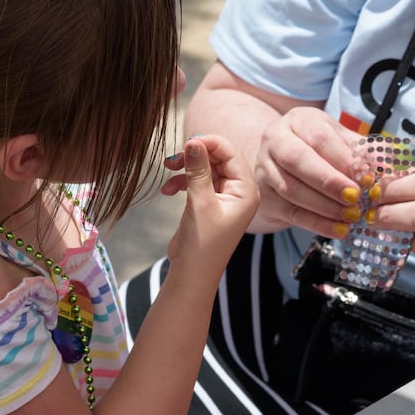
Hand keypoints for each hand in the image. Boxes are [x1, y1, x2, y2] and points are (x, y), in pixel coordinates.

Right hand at [160, 134, 259, 276]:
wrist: (192, 274)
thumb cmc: (202, 244)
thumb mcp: (200, 202)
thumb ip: (197, 169)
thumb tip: (193, 140)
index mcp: (247, 190)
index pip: (230, 153)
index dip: (209, 143)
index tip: (186, 142)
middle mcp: (239, 191)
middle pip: (218, 158)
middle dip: (195, 155)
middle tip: (172, 158)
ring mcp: (224, 197)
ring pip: (205, 168)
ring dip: (186, 168)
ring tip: (167, 170)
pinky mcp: (210, 202)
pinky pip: (198, 181)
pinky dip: (182, 181)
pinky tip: (167, 189)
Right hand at [247, 106, 363, 235]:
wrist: (282, 164)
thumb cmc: (319, 150)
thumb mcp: (340, 140)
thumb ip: (362, 151)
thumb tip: (386, 165)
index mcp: (298, 120)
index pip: (319, 137)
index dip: (343, 158)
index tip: (365, 177)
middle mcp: (275, 140)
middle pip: (298, 160)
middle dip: (330, 182)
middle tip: (355, 197)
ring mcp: (264, 168)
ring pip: (292, 189)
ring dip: (325, 206)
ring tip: (351, 215)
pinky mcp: (264, 196)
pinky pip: (290, 212)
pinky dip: (316, 223)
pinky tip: (338, 229)